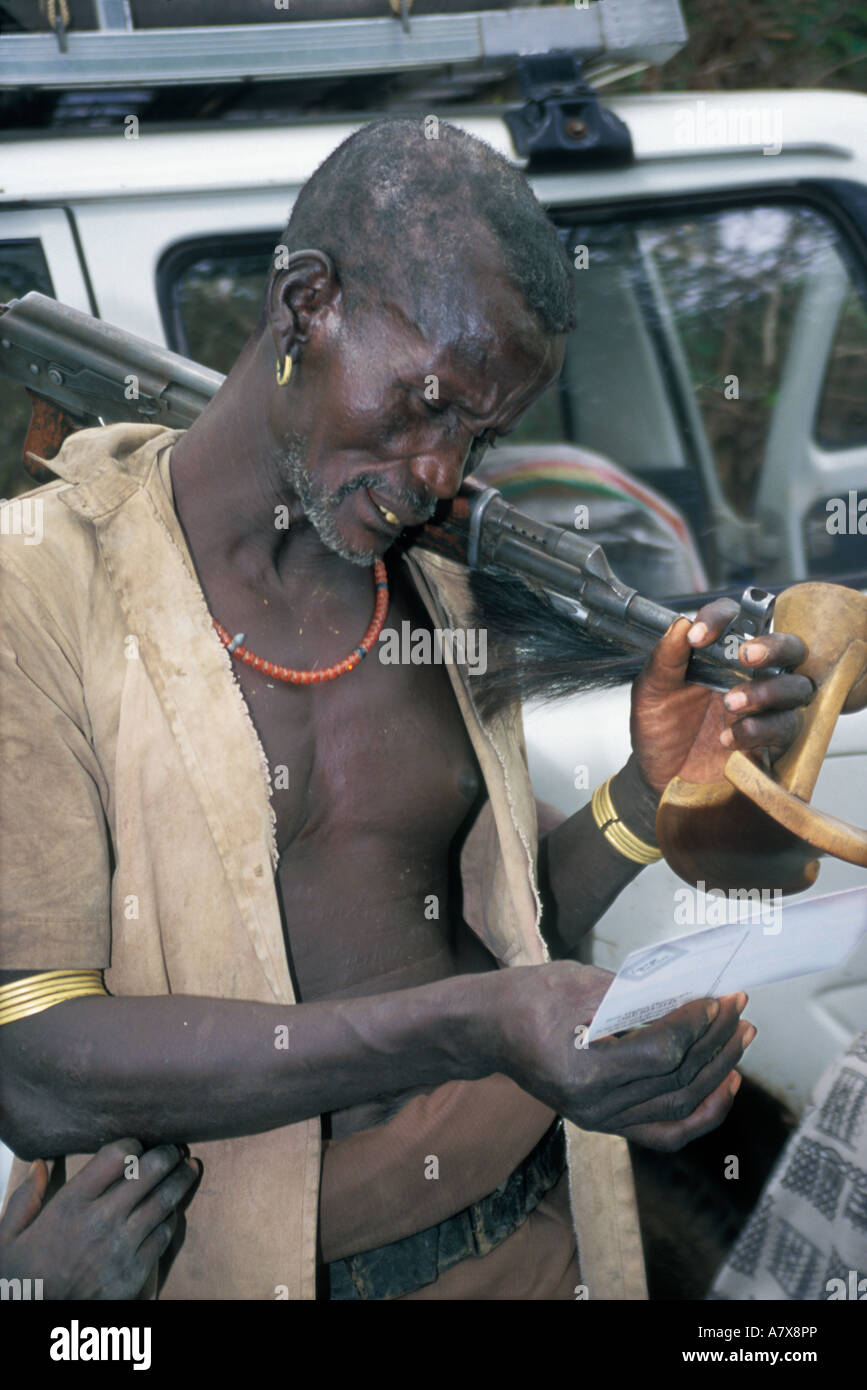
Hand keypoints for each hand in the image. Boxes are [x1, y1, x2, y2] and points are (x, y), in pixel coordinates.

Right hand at [0, 1138, 199, 1299]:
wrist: (35, 1321)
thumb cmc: (20, 1280)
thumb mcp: (7, 1238)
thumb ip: (25, 1199)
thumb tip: (40, 1164)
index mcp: (70, 1204)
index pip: (117, 1155)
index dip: (133, 1145)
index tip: (138, 1145)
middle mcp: (100, 1221)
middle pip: (149, 1172)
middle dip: (167, 1156)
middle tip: (176, 1151)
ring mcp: (121, 1248)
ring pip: (163, 1201)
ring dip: (180, 1181)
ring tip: (188, 1170)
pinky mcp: (134, 1273)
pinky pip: (163, 1236)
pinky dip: (170, 1219)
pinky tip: (171, 1211)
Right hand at [493, 962, 753, 1151]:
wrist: (490, 1029)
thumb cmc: (531, 997)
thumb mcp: (582, 982)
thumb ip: (640, 994)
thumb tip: (694, 996)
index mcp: (583, 1071)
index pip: (662, 1051)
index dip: (697, 1023)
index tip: (718, 998)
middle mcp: (594, 1106)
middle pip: (676, 1078)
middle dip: (716, 1041)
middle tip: (740, 1009)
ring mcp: (600, 1121)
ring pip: (679, 1104)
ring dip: (718, 1070)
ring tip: (741, 1038)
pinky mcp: (606, 1123)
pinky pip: (666, 1131)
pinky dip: (702, 1113)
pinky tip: (727, 1085)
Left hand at [630, 598, 812, 795]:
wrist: (658, 777)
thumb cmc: (659, 729)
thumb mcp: (651, 692)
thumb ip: (664, 659)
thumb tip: (680, 623)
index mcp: (721, 655)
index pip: (738, 619)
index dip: (722, 618)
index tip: (697, 636)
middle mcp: (750, 676)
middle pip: (788, 647)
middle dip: (773, 646)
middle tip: (746, 656)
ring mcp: (765, 708)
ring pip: (796, 687)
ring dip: (767, 690)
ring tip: (730, 703)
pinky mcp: (771, 741)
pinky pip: (786, 728)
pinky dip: (759, 729)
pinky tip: (729, 737)